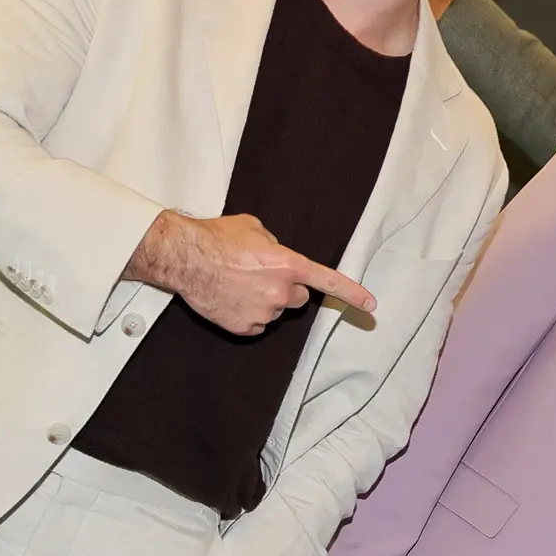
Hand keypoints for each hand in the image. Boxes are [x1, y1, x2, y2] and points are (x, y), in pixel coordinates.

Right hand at [127, 210, 374, 335]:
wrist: (184, 257)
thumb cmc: (217, 238)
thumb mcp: (254, 228)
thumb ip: (275, 244)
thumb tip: (277, 253)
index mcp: (288, 264)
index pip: (328, 282)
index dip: (351, 294)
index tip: (371, 307)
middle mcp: (281, 292)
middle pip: (298, 298)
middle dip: (286, 288)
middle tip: (259, 274)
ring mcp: (263, 313)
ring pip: (274, 311)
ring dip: (262, 299)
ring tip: (236, 282)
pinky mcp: (245, 328)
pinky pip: (255, 324)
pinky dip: (246, 314)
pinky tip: (229, 298)